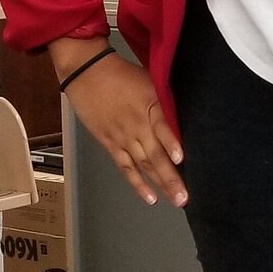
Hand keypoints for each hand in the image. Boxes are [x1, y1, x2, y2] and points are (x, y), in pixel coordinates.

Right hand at [52, 41, 186, 206]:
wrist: (87, 72)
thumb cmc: (122, 74)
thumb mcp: (150, 80)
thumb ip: (166, 102)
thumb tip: (185, 118)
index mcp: (149, 105)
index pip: (162, 127)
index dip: (171, 142)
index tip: (181, 158)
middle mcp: (136, 125)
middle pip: (155, 154)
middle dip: (171, 177)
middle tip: (184, 196)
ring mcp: (122, 136)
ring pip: (143, 165)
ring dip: (159, 183)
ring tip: (175, 199)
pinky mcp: (110, 143)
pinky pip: (125, 167)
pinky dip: (137, 183)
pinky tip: (149, 197)